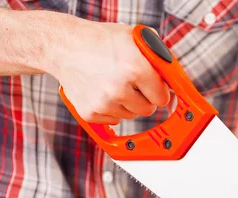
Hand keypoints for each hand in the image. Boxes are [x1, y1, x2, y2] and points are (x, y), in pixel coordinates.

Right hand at [51, 22, 169, 124]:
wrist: (64, 47)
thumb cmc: (101, 41)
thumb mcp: (134, 38)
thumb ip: (158, 57)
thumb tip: (173, 78)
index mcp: (135, 68)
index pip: (162, 98)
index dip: (159, 91)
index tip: (155, 88)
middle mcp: (119, 89)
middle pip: (148, 110)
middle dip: (144, 98)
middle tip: (133, 84)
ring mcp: (103, 103)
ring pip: (131, 115)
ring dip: (128, 104)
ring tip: (113, 83)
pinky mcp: (90, 114)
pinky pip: (114, 120)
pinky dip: (112, 109)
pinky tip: (102, 91)